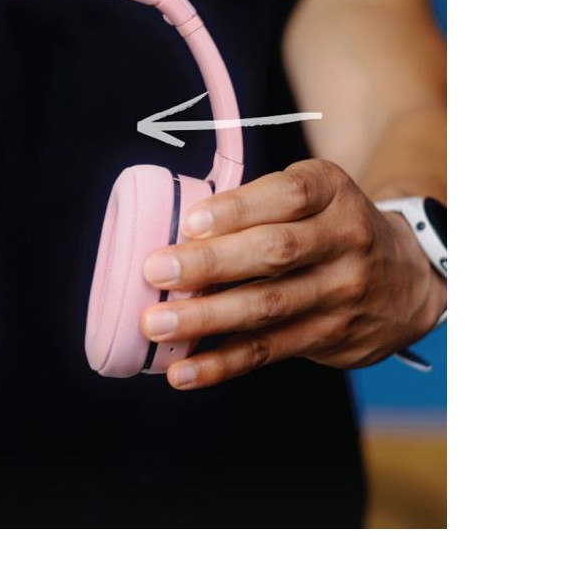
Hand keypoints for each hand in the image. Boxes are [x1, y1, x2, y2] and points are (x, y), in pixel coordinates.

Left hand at [140, 159, 446, 391]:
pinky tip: (185, 371)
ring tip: (157, 323)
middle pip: (275, 252)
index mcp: (331, 192)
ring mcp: (340, 291)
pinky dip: (222, 363)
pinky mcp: (329, 335)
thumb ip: (257, 204)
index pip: (288, 195)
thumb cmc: (328, 227)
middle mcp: (343, 239)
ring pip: (268, 306)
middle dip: (210, 263)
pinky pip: (269, 350)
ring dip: (206, 318)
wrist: (406, 278)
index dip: (237, 209)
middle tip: (157, 271)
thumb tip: (177, 232)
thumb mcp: (312, 196)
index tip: (191, 222)